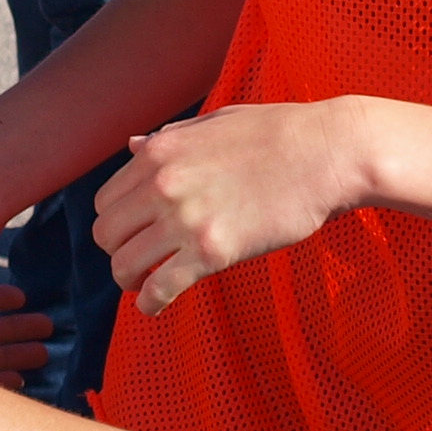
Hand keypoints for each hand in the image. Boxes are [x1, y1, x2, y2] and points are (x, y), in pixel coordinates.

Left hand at [96, 100, 371, 317]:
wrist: (325, 152)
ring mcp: (185, 220)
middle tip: (138, 261)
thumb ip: (167, 138)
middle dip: (118, 251)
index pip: (106, 200)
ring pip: (125, 266)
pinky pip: (160, 288)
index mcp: (159, 153)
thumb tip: (132, 145)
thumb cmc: (276, 133)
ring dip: (130, 281)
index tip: (133, 233)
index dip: (117, 222)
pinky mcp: (213, 252)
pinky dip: (150, 303)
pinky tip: (155, 307)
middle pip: (107, 235)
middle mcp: (162, 186)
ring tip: (144, 286)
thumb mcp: (212, 123)